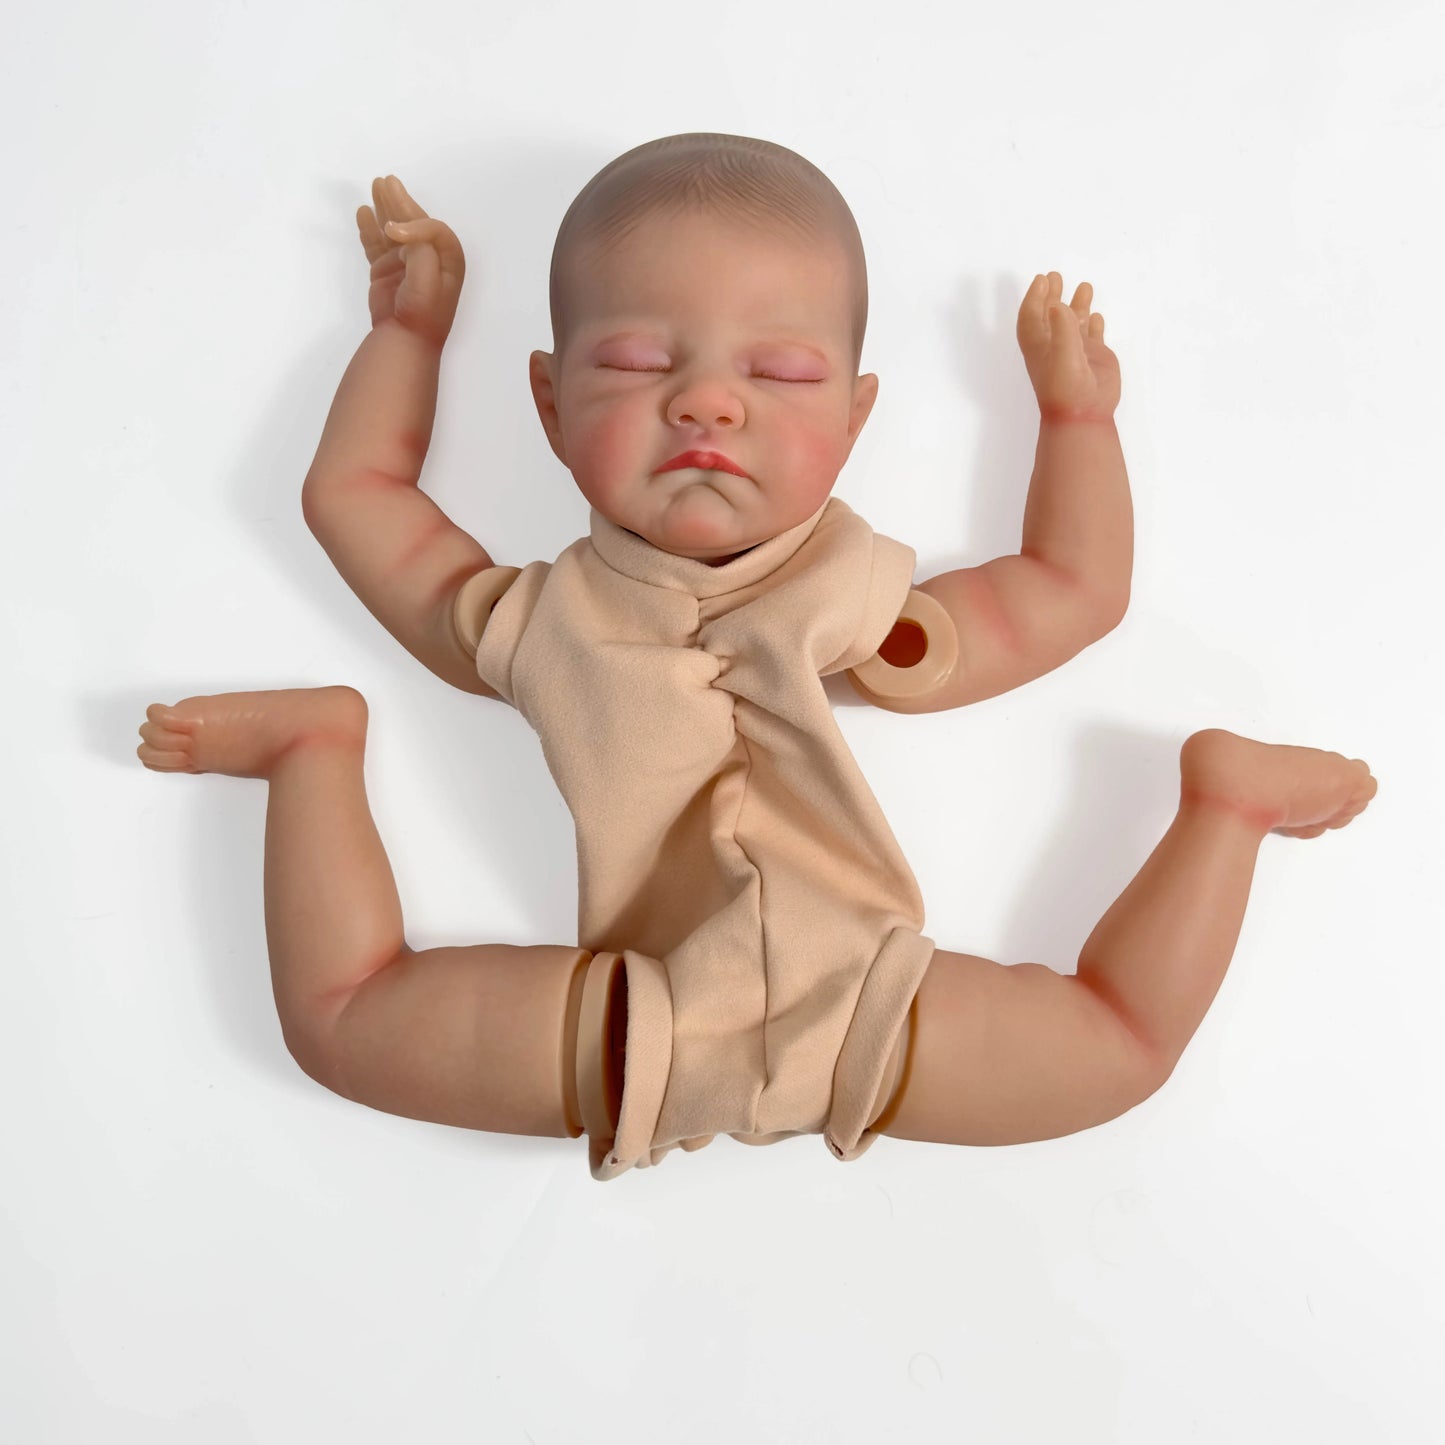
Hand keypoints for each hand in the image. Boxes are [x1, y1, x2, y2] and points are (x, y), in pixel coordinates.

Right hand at [356, 175, 465, 346]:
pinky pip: (376, 245)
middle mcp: (428, 258)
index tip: (393, 231)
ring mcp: (405, 264)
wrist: (405, 339)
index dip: (414, 221)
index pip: (433, 228)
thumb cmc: (423, 309)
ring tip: (375, 186)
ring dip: (384, 208)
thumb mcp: (429, 275)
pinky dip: (369, 229)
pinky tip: (363, 213)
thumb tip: (395, 228)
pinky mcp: (386, 271)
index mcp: (447, 259)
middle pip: (413, 222)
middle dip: (398, 201)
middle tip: (384, 181)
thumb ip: (420, 245)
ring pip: (392, 230)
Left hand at [1015, 272, 1119, 419]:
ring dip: (1077, 304)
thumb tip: (1058, 305)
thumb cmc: (1066, 387)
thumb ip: (1062, 328)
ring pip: (1075, 322)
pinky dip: (1094, 324)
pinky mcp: (1095, 357)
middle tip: (1055, 276)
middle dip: (1052, 296)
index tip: (1042, 280)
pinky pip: (1093, 335)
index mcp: (1040, 345)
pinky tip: (1096, 316)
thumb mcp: (1062, 355)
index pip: (1032, 316)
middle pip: (1050, 315)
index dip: (1034, 297)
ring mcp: (1076, 350)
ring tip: (1084, 286)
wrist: (1084, 414)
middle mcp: (1056, 345)